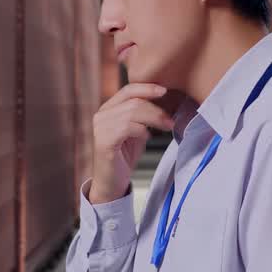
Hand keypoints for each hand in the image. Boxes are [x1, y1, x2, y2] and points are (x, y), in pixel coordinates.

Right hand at [89, 83, 176, 203]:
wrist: (112, 183)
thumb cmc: (124, 156)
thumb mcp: (137, 130)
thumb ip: (144, 115)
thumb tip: (164, 101)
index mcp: (108, 109)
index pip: (128, 90)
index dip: (147, 88)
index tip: (164, 91)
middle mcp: (101, 115)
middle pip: (134, 101)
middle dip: (156, 109)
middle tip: (171, 120)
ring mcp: (100, 128)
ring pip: (132, 113)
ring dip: (154, 119)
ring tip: (165, 127)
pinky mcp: (103, 141)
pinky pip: (127, 128)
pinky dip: (141, 131)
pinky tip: (146, 138)